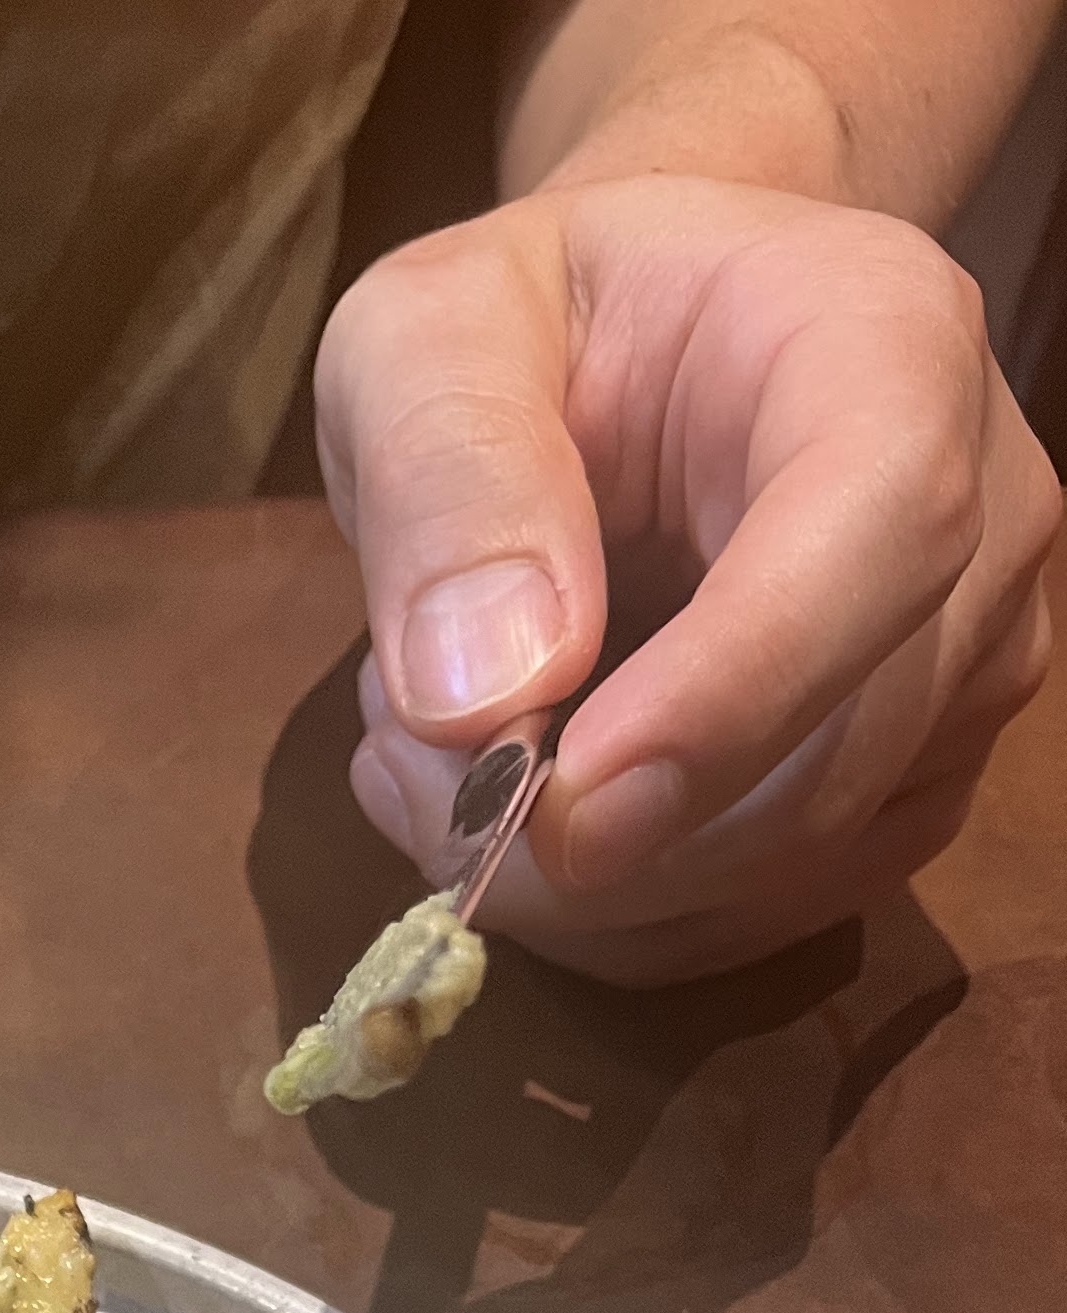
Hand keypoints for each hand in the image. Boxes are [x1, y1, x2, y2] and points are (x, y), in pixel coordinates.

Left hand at [315, 177, 1058, 983]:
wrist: (632, 352)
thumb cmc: (536, 321)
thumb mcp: (424, 336)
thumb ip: (443, 477)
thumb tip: (483, 697)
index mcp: (884, 345)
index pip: (881, 536)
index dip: (730, 697)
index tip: (565, 803)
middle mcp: (979, 514)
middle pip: (834, 757)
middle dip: (598, 832)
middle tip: (404, 764)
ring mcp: (962, 670)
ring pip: (794, 870)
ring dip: (579, 883)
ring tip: (435, 762)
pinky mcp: (904, 788)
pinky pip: (760, 919)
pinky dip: (609, 915)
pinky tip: (513, 809)